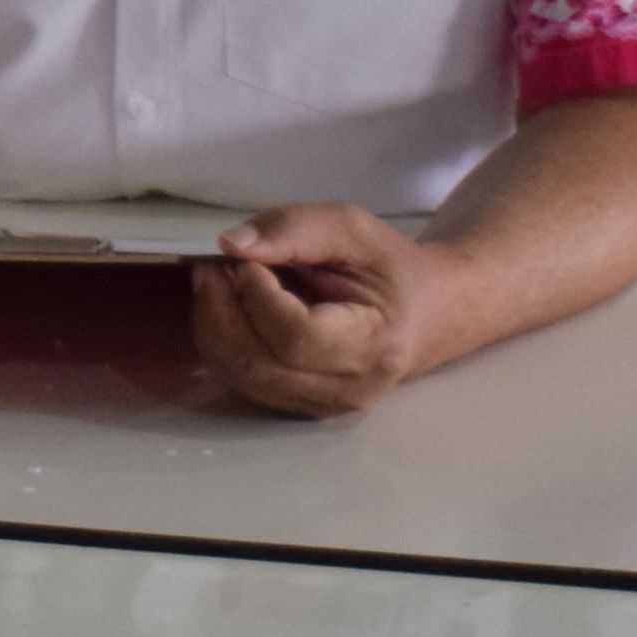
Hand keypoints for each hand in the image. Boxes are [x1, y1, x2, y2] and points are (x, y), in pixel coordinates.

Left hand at [193, 203, 456, 414]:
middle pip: (256, 363)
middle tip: (212, 267)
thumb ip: (294, 230)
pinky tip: (228, 311)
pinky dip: (220, 344)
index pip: (294, 336)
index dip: (256, 296)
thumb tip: (231, 245)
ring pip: (239, 376)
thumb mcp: (352, 229)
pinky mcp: (298, 407)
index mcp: (374, 345)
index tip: (247, 261)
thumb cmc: (388, 268)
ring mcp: (322, 406)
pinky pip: (240, 382)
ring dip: (212, 326)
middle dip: (219, 310)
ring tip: (218, 285)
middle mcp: (348, 389)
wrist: (424, 311)